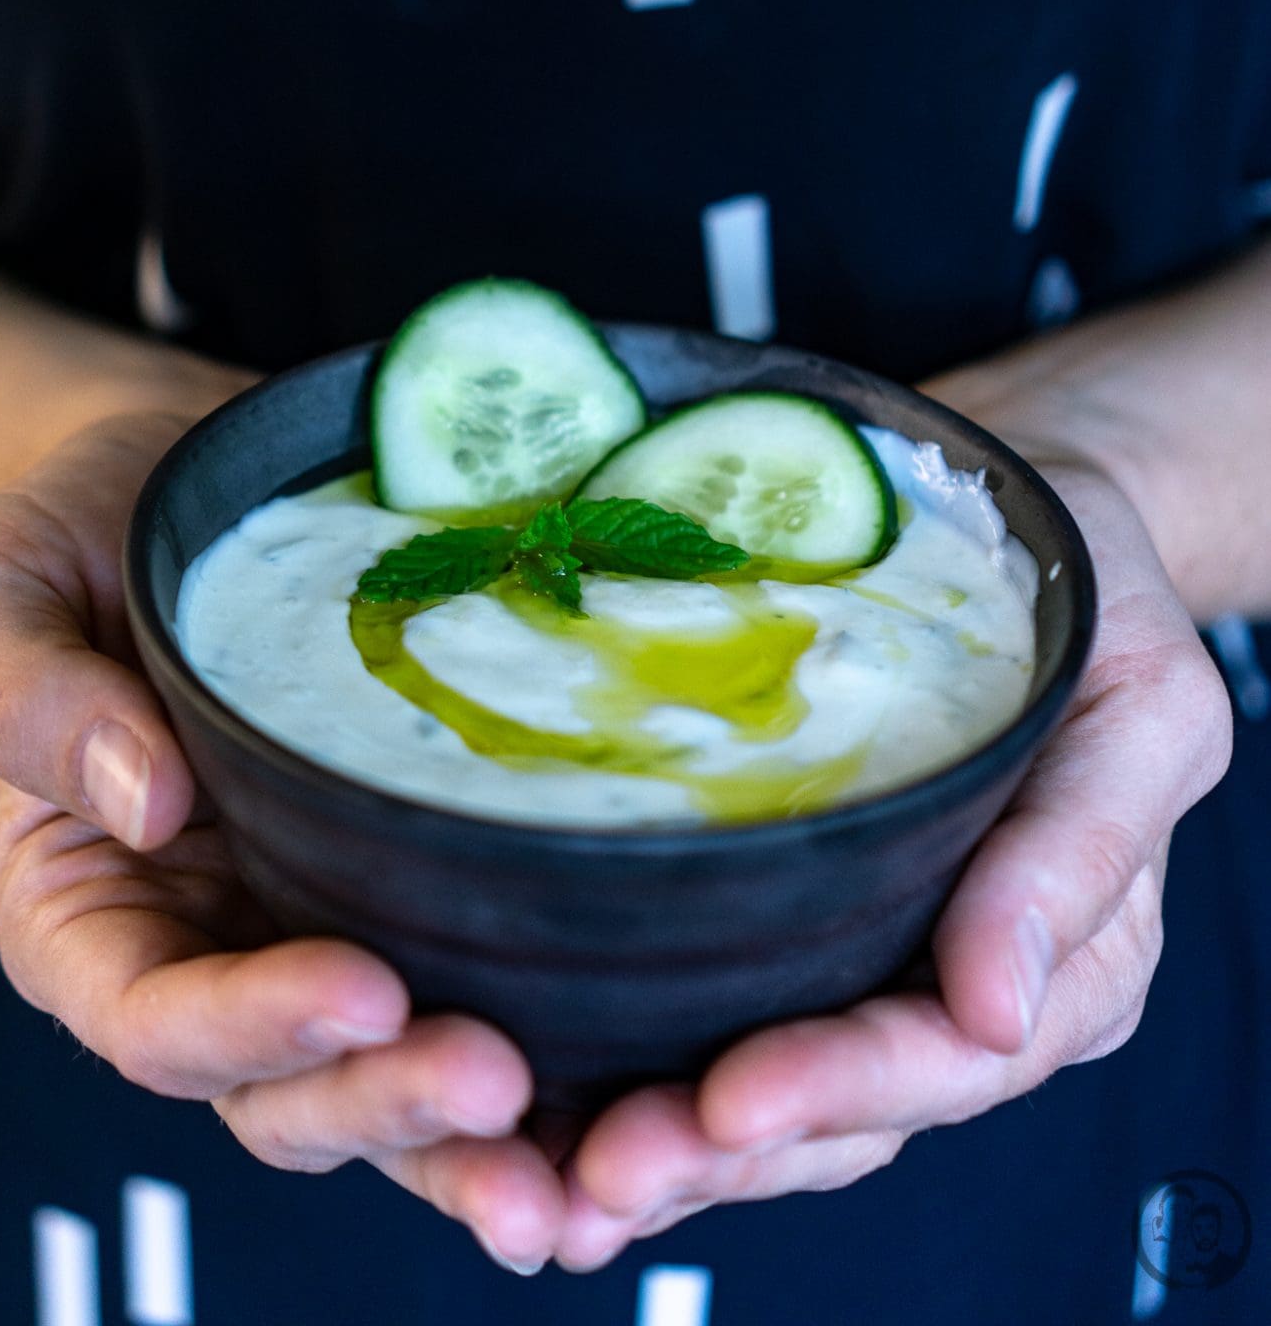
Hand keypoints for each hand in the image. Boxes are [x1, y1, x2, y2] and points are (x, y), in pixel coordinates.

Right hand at [0, 407, 568, 1273]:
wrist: (202, 469)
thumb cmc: (82, 523)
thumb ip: (29, 694)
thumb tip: (149, 805)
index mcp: (91, 912)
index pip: (157, 1019)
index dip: (254, 1028)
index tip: (362, 989)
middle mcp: (214, 947)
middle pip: (291, 1087)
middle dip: (390, 1101)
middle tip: (498, 1081)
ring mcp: (328, 922)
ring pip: (397, 1073)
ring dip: (480, 1130)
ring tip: (578, 1154)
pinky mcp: (430, 881)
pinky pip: (486, 981)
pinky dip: (558, 1052)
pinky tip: (638, 1082)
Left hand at [548, 457, 1233, 1269]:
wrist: (1030, 527)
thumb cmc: (1096, 601)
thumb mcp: (1143, 699)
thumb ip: (1090, 845)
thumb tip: (999, 1011)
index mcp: (1070, 956)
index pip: (947, 1057)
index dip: (838, 1089)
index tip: (731, 1100)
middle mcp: (964, 982)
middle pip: (846, 1109)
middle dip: (725, 1151)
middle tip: (606, 1168)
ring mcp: (876, 954)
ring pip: (777, 1095)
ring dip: (672, 1142)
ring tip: (563, 1169)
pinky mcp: (797, 913)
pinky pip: (726, 1014)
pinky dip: (645, 1069)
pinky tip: (554, 1102)